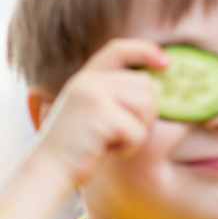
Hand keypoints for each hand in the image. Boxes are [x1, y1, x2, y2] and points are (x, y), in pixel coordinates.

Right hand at [30, 39, 165, 191]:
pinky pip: (138, 131)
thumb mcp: (94, 111)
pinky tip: (107, 150)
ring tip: (112, 140)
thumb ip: (117, 94)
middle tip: (120, 131)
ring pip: (147, 106)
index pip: (119, 49)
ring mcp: (93, 94)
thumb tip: (158, 88)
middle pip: (146, 85)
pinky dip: (130, 146)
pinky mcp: (101, 114)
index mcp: (86, 77)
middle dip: (146, 112)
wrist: (50, 168)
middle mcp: (89, 80)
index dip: (145, 51)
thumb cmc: (80, 146)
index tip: (167, 62)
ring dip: (138, 130)